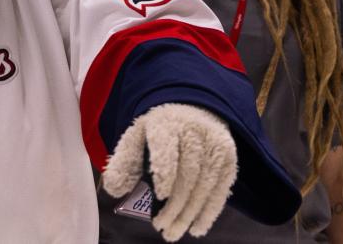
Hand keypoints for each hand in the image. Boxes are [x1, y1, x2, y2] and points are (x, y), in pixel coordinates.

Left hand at [102, 103, 236, 240]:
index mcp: (166, 123)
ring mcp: (215, 146)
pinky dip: (209, 212)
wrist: (195, 110)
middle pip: (187, 173)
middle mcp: (194, 132)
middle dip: (175, 205)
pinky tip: (197, 229)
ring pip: (204, 185)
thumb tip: (113, 189)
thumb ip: (124, 160)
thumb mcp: (138, 136)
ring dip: (189, 214)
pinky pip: (220, 190)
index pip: (167, 145)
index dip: (166, 169)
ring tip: (173, 232)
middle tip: (161, 228)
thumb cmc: (161, 129)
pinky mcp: (229, 159)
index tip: (161, 194)